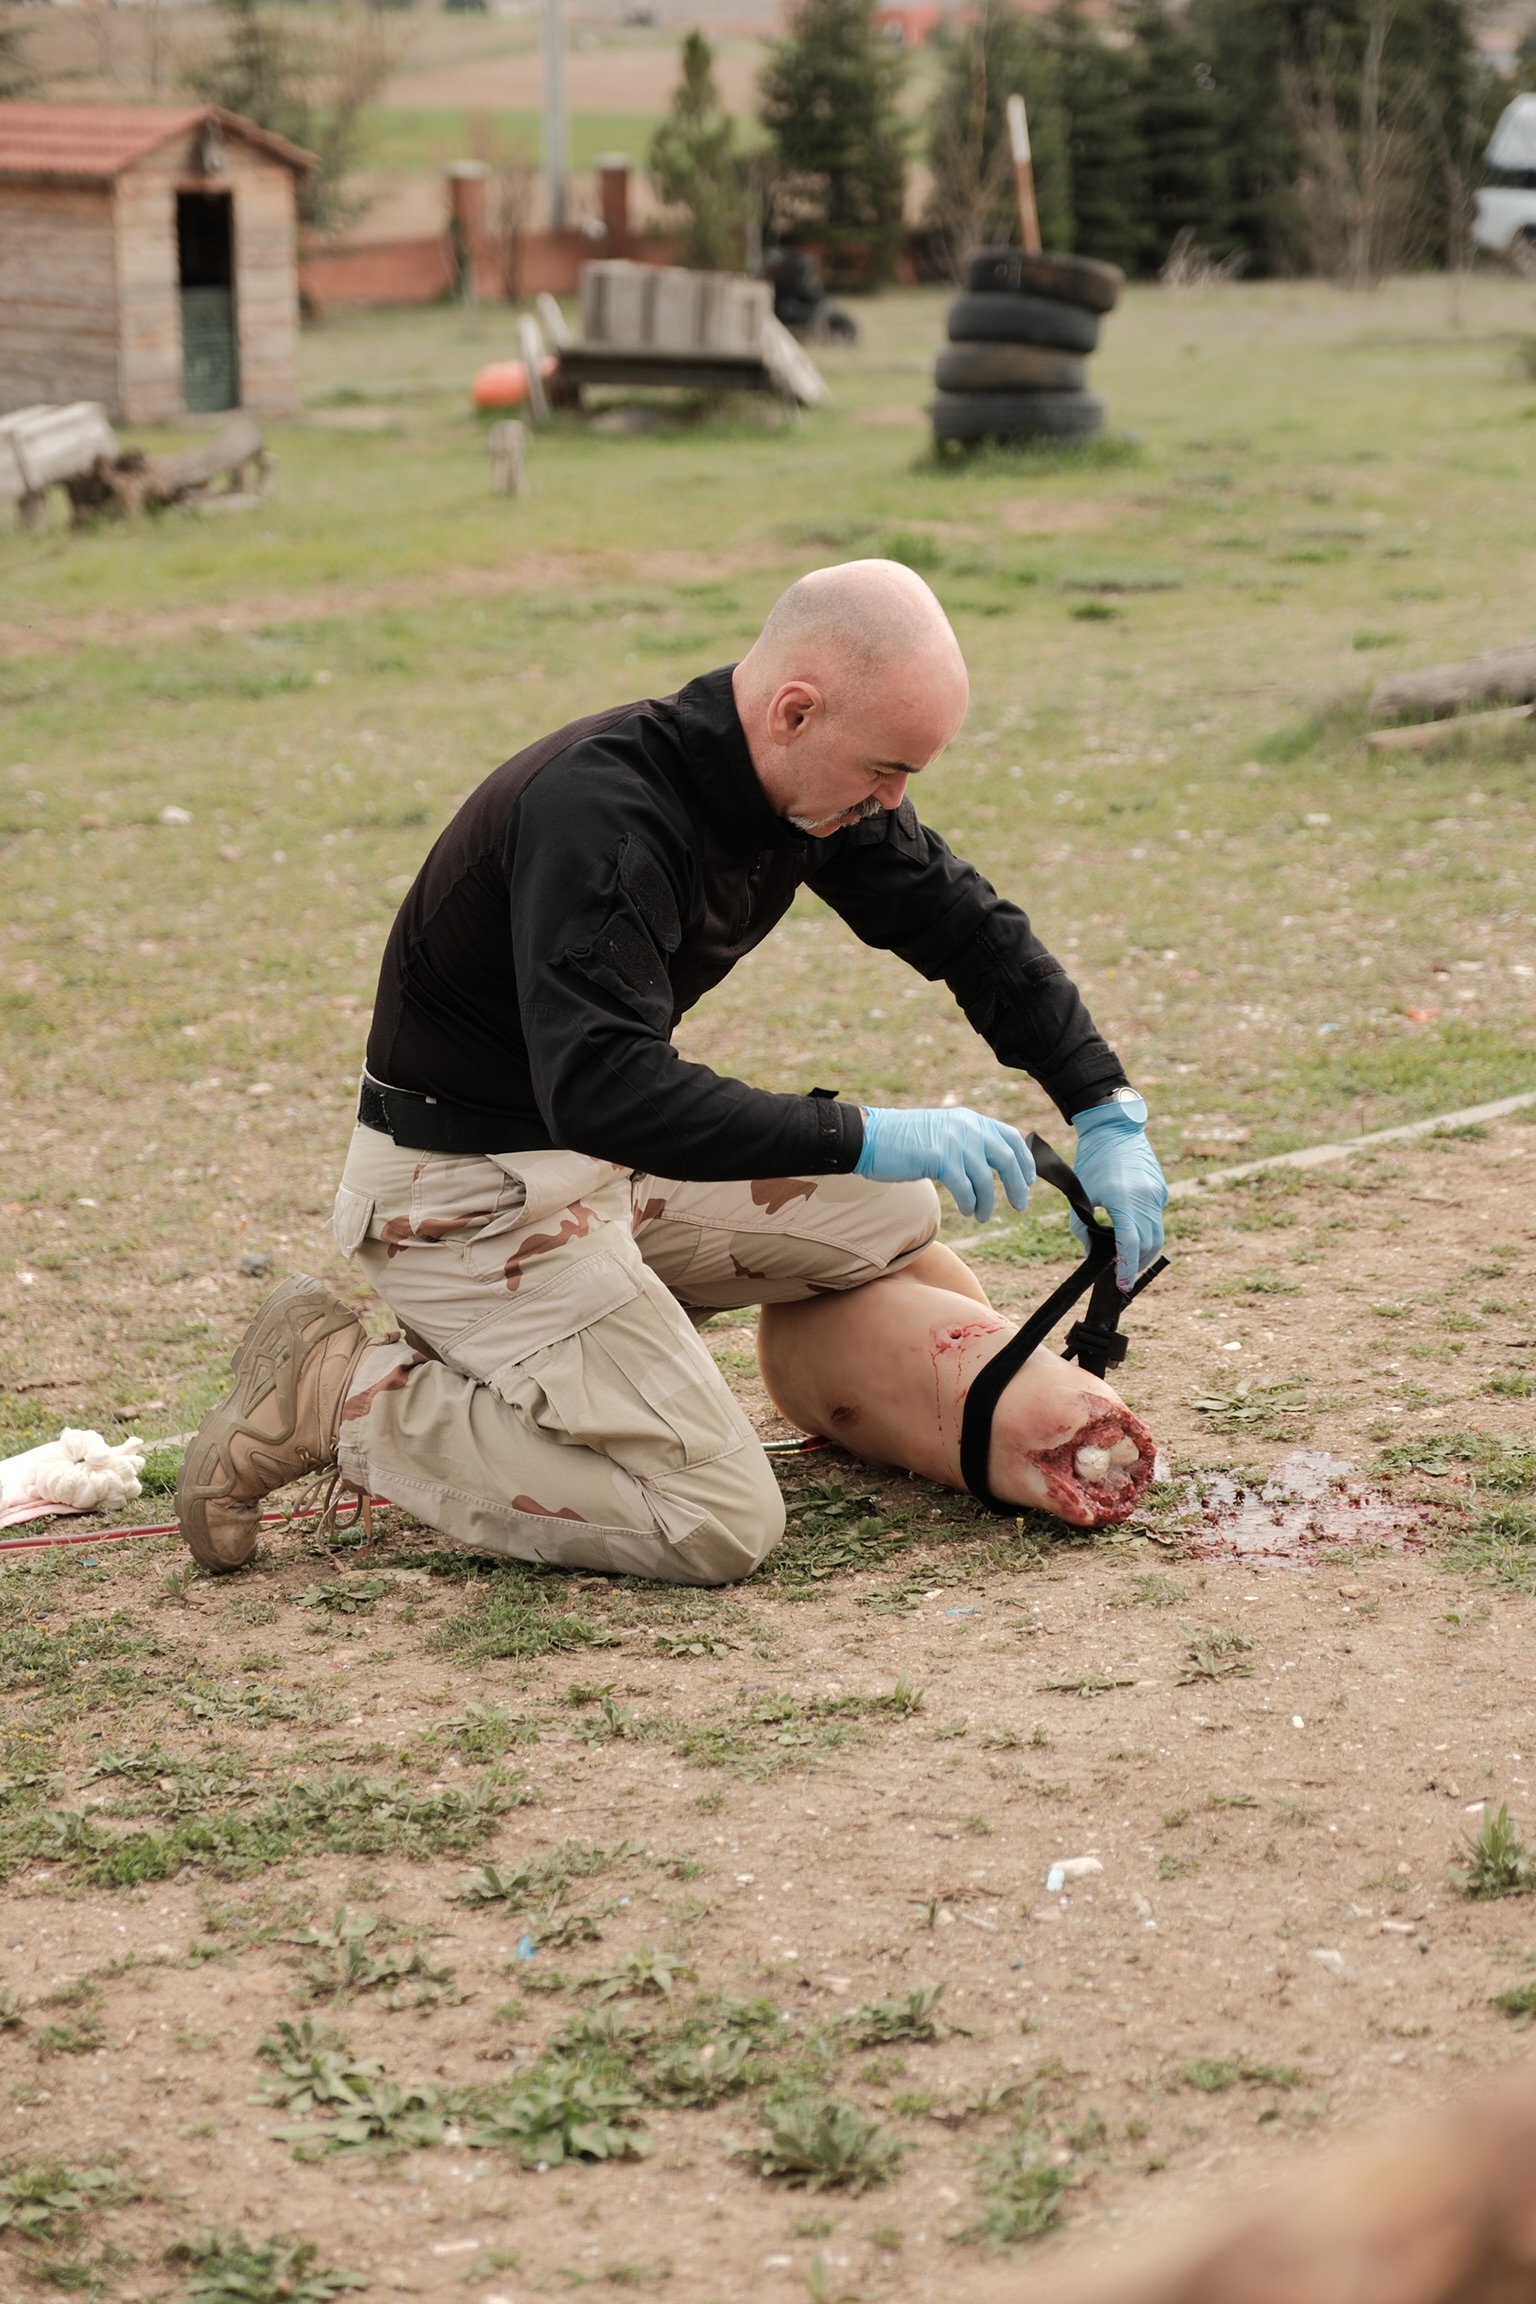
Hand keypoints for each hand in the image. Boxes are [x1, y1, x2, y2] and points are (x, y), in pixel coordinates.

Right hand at [855, 1106, 1034, 1221]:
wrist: (870, 1136)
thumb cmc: (902, 1140)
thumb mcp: (942, 1131)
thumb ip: (966, 1141)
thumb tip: (989, 1164)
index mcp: (970, 1119)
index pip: (1010, 1137)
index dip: (1024, 1160)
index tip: (1029, 1181)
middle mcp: (967, 1127)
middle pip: (1006, 1159)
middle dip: (1017, 1185)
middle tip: (1019, 1205)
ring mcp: (954, 1142)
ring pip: (986, 1180)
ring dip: (988, 1202)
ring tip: (983, 1215)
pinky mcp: (940, 1158)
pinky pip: (965, 1189)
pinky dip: (970, 1203)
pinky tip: (967, 1211)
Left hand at [1070, 1095, 1167, 1291]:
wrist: (1114, 1129)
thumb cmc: (1092, 1160)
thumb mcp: (1081, 1195)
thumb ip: (1083, 1226)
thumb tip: (1091, 1252)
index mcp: (1125, 1200)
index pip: (1131, 1244)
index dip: (1127, 1268)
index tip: (1121, 1284)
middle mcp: (1147, 1199)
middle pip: (1149, 1245)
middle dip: (1136, 1265)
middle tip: (1121, 1277)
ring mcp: (1158, 1195)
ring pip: (1158, 1234)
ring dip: (1144, 1251)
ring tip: (1128, 1261)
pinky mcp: (1162, 1190)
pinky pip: (1156, 1218)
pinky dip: (1146, 1231)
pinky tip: (1132, 1233)